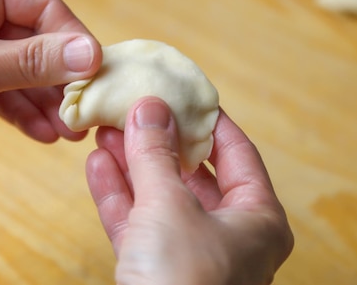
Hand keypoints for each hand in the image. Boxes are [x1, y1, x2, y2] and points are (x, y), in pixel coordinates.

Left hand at [0, 0, 101, 157]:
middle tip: (84, 111)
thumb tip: (91, 55)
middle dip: (59, 80)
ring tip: (68, 131)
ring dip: (45, 101)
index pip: (42, 6)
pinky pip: (3, 86)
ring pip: (22, 68)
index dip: (73, 41)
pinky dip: (21, 109)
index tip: (97, 74)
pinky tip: (42, 132)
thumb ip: (35, 61)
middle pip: (36, 40)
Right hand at [86, 97, 293, 284]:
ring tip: (109, 128)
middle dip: (160, 140)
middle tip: (135, 108)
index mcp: (258, 218)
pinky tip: (99, 164)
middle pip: (194, 173)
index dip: (208, 119)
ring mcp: (192, 256)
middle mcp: (230, 236)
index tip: (184, 91)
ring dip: (133, 164)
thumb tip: (150, 106)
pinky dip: (119, 196)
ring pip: (161, 197)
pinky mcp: (157, 274)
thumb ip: (157, 154)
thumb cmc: (184, 284)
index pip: (236, 152)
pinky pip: (139, 225)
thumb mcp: (170, 207)